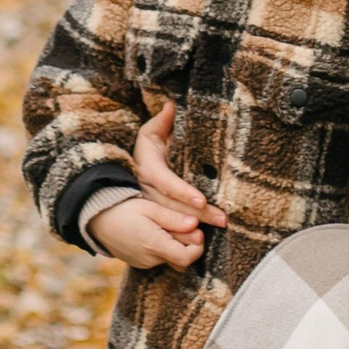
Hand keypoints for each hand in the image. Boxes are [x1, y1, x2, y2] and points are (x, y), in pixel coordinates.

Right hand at [85, 190, 205, 273]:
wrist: (95, 219)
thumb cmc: (123, 209)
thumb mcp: (150, 208)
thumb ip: (173, 219)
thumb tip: (196, 225)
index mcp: (155, 245)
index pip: (187, 258)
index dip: (198, 246)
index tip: (197, 230)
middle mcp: (150, 259)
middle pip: (180, 259)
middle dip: (188, 244)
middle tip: (185, 224)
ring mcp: (143, 263)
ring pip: (170, 259)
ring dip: (175, 246)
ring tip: (168, 226)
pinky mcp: (138, 262)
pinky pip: (158, 259)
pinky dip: (163, 248)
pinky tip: (156, 232)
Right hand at [134, 100, 223, 231]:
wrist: (127, 175)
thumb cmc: (145, 151)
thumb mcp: (148, 135)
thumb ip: (161, 122)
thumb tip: (172, 104)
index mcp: (149, 170)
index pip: (167, 183)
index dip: (183, 192)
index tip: (201, 200)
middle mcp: (148, 192)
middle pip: (173, 206)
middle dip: (198, 214)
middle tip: (222, 219)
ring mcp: (150, 208)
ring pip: (172, 222)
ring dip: (194, 228)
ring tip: (218, 229)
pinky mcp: (154, 219)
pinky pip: (169, 231)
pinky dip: (184, 239)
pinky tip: (202, 243)